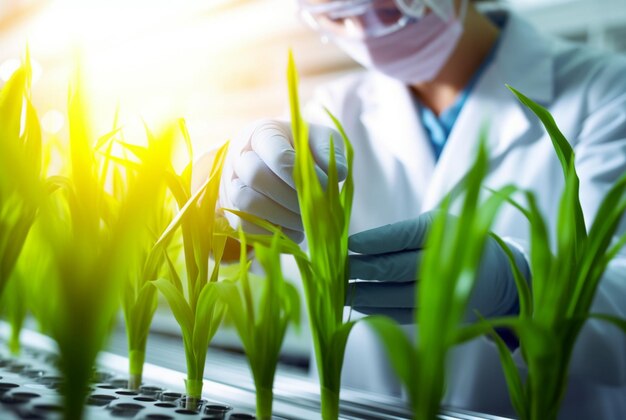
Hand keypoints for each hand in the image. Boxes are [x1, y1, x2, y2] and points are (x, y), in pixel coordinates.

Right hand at [219, 119, 346, 242]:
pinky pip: (245, 226)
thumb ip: (329, 150)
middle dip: (291, 197)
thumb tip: (338, 174)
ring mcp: (231, 183)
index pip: (277, 154)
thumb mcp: (319, 138)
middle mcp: (240, 155)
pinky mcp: (232, 210)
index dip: (302, 175)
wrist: (273, 161)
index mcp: (262, 132)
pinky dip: (273, 233)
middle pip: (257, 176)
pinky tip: (293, 230)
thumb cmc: (301, 148)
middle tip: (314, 208)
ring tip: (305, 221)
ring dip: (281, 217)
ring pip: (247, 203)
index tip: (325, 187)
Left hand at [347, 212, 529, 323]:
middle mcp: (443, 262)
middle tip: (336, 268)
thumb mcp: (435, 224)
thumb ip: (400, 232)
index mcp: (442, 231)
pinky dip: (377, 309)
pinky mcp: (438, 313)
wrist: (496, 275)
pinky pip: (401, 313)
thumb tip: (355, 245)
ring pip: (395, 295)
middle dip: (361, 269)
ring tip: (339, 289)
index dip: (371, 241)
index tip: (347, 244)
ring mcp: (442, 292)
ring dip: (363, 293)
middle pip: (395, 268)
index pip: (401, 236)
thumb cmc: (453, 240)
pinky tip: (358, 303)